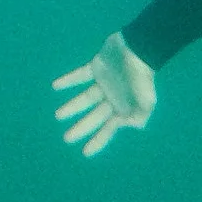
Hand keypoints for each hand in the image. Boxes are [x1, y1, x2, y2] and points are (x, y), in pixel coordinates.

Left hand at [52, 32, 156, 156]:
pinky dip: (69, 80)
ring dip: (72, 107)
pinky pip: (80, 76)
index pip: (108, 128)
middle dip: (81, 128)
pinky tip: (55, 86)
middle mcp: (112, 98)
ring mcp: (104, 82)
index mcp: (123, 108)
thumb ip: (139, 116)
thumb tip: (131, 127)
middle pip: (94, 116)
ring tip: (58, 115)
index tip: (85, 152)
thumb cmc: (141, 76)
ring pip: (85, 98)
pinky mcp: (97, 67)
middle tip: (67, 138)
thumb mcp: (146, 100)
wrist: (139, 48)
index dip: (98, 141)